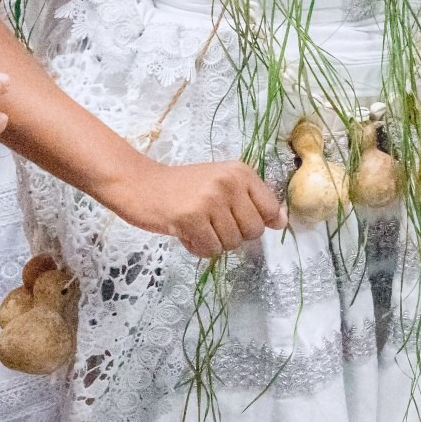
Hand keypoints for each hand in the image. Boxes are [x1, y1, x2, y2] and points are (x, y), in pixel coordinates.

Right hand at [104, 158, 282, 258]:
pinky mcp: (190, 218)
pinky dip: (199, 248)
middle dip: (234, 235)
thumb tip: (282, 222)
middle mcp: (229, 183)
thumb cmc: (182, 187)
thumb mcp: (222, 183)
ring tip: (198, 226)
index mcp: (241, 172)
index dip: (258, 222)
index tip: (238, 220)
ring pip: (232, 243)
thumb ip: (252, 200)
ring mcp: (210, 200)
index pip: (271, 209)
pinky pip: (210, 249)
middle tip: (212, 224)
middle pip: (253, 231)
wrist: (138, 184)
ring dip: (215, 242)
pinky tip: (186, 233)